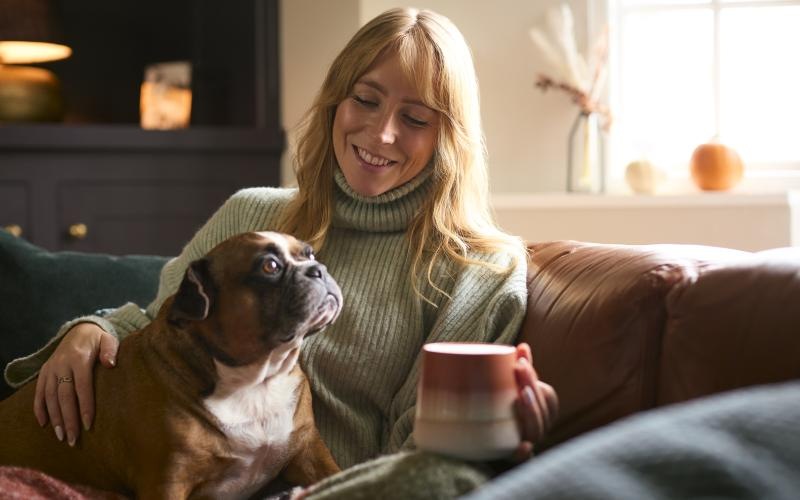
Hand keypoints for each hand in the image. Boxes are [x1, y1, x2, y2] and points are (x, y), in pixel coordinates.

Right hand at [34, 322, 118, 445]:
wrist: (79, 330)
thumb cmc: (99, 340)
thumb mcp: (109, 340)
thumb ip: (111, 350)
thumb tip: (110, 364)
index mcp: (79, 358)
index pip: (82, 386)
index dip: (85, 406)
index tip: (88, 425)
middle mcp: (62, 364)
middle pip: (64, 396)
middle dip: (68, 419)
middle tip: (72, 439)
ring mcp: (51, 368)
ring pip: (50, 397)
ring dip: (55, 418)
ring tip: (61, 436)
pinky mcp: (44, 372)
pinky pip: (39, 392)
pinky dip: (39, 408)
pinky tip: (43, 424)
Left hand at [511, 342, 557, 462]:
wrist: (489, 436)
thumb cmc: (507, 405)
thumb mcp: (515, 386)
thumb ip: (521, 367)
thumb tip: (522, 346)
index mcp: (543, 410)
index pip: (546, 395)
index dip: (535, 380)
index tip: (520, 363)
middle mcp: (539, 427)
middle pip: (542, 410)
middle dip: (532, 388)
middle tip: (519, 370)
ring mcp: (529, 441)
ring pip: (536, 430)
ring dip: (532, 412)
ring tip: (521, 395)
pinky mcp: (514, 456)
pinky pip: (523, 459)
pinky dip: (524, 453)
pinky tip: (522, 446)